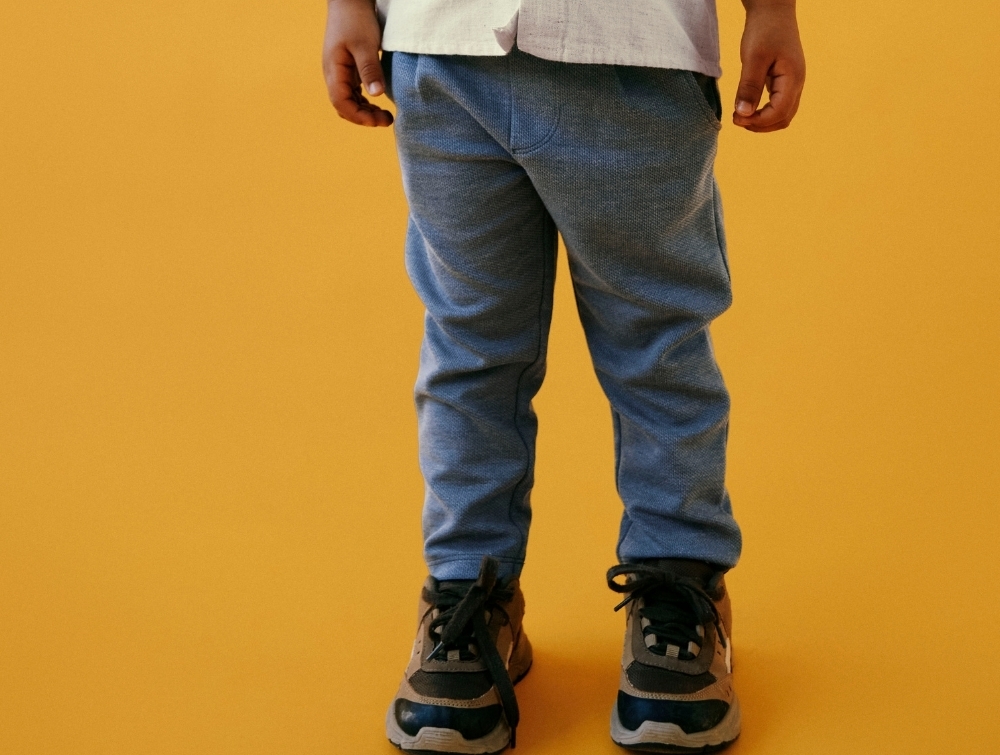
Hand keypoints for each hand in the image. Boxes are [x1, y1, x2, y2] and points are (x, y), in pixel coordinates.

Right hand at [322, 0, 392, 126]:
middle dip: (364, 117)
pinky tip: (378, 104)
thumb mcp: (365, 44)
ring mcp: (341, 73)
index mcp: (334, 70)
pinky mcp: (348, 70)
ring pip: (350, 101)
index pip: (341, 103)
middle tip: (387, 120)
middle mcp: (334, 75)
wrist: (351, 1)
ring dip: (366, 111)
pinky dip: (365, 102)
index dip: (358, 116)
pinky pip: (354, 93)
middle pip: (344, 107)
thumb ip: (369, 69)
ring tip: (385, 115)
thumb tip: (376, 95)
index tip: (378, 121)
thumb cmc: (355, 19)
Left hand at [733, 1, 805, 131]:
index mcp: (793, 78)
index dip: (758, 121)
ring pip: (782, 114)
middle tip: (737, 119)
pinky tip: (747, 107)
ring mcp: (792, 83)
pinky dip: (764, 112)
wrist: (772, 9)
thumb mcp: (753, 58)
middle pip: (783, 119)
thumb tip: (743, 114)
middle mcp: (797, 83)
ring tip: (741, 115)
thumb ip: (749, 87)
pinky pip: (778, 105)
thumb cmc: (764, 29)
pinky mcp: (784, 81)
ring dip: (762, 121)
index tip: (736, 118)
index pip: (779, 113)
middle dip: (760, 125)